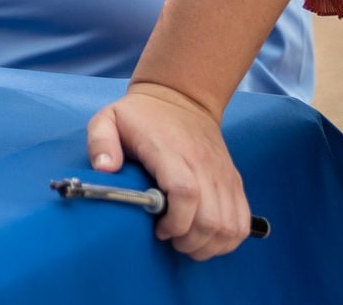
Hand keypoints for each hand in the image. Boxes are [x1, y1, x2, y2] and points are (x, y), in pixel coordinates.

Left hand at [87, 82, 251, 259]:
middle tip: (170, 238)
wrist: (182, 98)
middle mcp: (203, 164)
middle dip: (190, 242)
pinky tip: (207, 237)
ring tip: (187, 240)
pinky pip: (242, 221)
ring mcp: (222, 174)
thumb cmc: (141, 115)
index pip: (185, 192)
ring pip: (230, 225)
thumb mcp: (108, 118)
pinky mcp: (234, 181)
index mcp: (170, 151)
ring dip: (209, 244)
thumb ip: (100, 142)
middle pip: (211, 218)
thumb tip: (104, 169)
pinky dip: (229, 239)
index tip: (159, 228)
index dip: (175, 221)